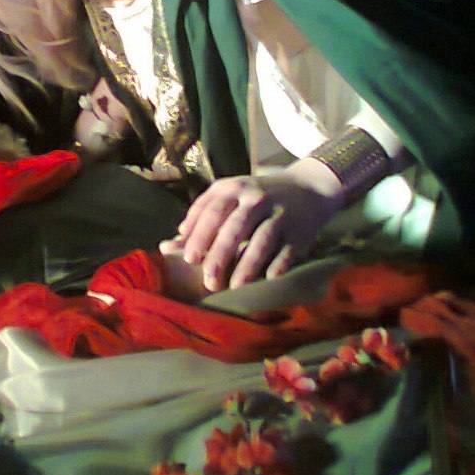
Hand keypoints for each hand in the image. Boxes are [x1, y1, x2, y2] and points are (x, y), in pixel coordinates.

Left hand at [159, 159, 344, 291]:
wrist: (307, 188)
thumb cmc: (256, 199)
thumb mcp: (230, 198)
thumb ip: (201, 220)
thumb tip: (167, 246)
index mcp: (234, 188)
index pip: (212, 211)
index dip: (199, 235)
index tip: (189, 259)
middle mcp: (256, 198)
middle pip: (234, 228)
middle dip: (220, 255)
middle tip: (208, 279)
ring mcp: (280, 213)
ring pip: (262, 240)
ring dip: (248, 265)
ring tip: (235, 286)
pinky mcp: (300, 230)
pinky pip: (288, 249)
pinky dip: (279, 264)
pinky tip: (268, 278)